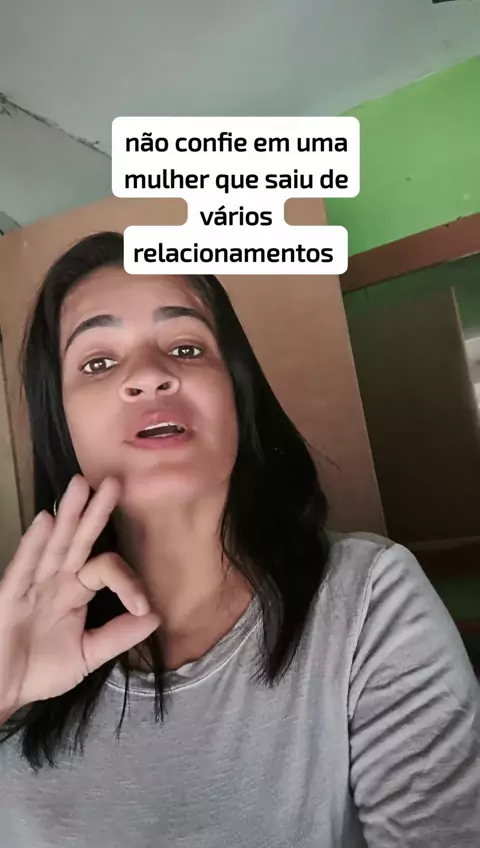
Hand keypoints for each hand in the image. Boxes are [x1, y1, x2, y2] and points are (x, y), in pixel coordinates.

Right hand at [0, 476, 158, 713]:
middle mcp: (57, 581)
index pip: (106, 569)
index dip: (127, 582)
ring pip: (55, 545)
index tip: (142, 606)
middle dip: (96, 512)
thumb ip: (118, 636)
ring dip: (68, 515)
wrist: (1, 690)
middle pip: (80, 541)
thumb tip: (156, 616)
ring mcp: (33, 585)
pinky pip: (24, 567)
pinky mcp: (11, 595)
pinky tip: (46, 520)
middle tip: (114, 483)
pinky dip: (34, 544)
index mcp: (76, 591)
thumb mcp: (87, 656)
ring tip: (80, 485)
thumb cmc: (40, 670)